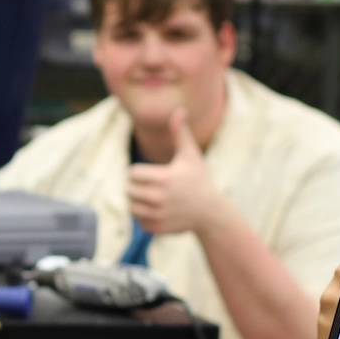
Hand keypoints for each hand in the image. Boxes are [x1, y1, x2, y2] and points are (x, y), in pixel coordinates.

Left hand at [125, 108, 229, 238]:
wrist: (211, 212)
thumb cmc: (199, 180)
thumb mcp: (191, 155)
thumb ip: (180, 133)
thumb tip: (178, 110)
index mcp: (163, 178)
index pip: (132, 173)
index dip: (140, 172)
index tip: (154, 174)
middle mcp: (159, 198)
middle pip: (128, 190)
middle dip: (137, 187)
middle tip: (152, 187)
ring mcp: (158, 215)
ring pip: (130, 206)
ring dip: (137, 202)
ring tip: (151, 198)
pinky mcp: (157, 228)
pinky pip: (138, 221)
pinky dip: (143, 217)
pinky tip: (157, 211)